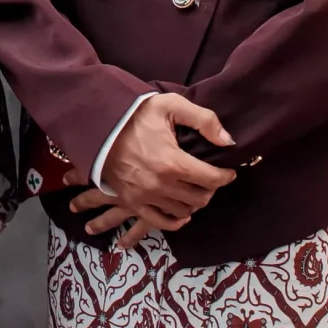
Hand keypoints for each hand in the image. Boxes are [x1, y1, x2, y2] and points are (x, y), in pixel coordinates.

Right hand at [69, 92, 236, 247]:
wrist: (98, 126)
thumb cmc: (136, 115)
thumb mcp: (171, 105)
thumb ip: (204, 120)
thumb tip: (228, 141)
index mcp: (172, 161)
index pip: (212, 179)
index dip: (225, 176)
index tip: (228, 171)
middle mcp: (160, 184)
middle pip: (200, 198)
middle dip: (210, 188)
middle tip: (209, 177)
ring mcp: (145, 196)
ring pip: (184, 211)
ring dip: (194, 202)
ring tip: (194, 189)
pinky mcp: (132, 202)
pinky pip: (160, 222)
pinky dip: (175, 220)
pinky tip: (182, 212)